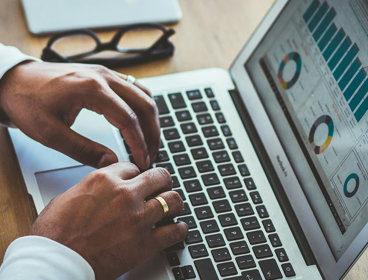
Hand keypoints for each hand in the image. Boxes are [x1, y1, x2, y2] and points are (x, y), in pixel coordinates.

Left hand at [0, 61, 159, 168]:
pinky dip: (143, 106)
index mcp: (91, 89)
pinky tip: (142, 121)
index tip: (143, 160)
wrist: (13, 81)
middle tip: (151, 155)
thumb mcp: (50, 133)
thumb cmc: (27, 102)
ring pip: (143, 94)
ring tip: (151, 141)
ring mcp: (105, 73)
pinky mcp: (104, 75)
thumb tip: (112, 162)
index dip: (140, 143)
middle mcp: (103, 77)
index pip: (129, 119)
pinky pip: (134, 88)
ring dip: (151, 119)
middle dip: (152, 133)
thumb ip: (83, 149)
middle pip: (144, 105)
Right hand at [30, 163, 187, 279]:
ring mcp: (138, 217)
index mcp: (104, 180)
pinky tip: (178, 229)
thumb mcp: (69, 196)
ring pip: (172, 200)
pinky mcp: (145, 243)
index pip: (133, 167)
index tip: (139, 180)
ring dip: (174, 203)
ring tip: (173, 207)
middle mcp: (124, 194)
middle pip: (159, 176)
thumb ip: (92, 188)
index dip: (137, 174)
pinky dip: (180, 230)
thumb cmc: (55, 234)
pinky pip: (174, 231)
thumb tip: (101, 189)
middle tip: (162, 187)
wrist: (56, 262)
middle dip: (162, 181)